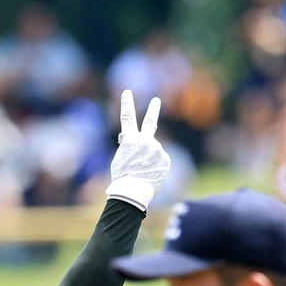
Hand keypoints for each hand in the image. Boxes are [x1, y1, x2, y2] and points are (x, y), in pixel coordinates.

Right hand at [107, 88, 171, 212]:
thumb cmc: (122, 179)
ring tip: (143, 174)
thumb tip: (130, 139)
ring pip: (154, 152)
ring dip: (149, 161)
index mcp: (130, 141)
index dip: (127, 104)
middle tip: (156, 100)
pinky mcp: (165, 159)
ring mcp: (157, 149)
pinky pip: (161, 161)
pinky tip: (150, 176)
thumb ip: (127, 147)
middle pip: (150, 123)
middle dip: (153, 110)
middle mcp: (145, 141)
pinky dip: (156, 167)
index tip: (127, 93)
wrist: (133, 192)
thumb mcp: (120, 160)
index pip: (127, 118)